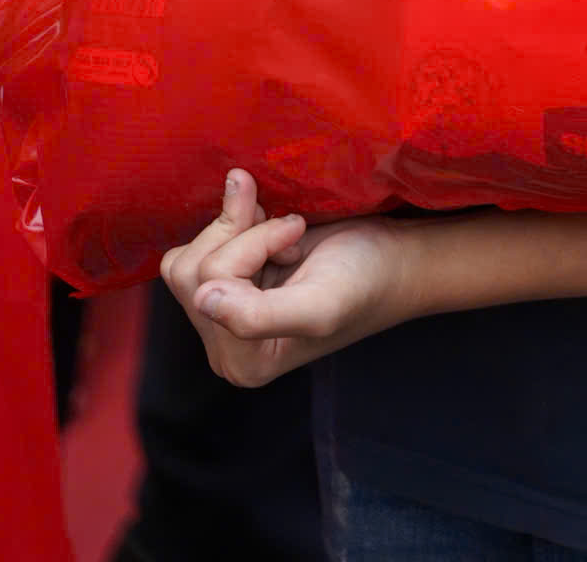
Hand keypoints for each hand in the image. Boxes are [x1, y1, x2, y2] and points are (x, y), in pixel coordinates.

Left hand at [161, 169, 410, 388]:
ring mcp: (223, 316)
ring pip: (188, 256)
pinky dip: (235, 224)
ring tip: (283, 230)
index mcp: (241, 362)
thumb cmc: (367, 279)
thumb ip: (257, 315)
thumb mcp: (319, 303)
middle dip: (241, 233)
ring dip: (238, 227)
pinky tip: (272, 229)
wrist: (397, 258)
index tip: (297, 234)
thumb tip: (203, 300)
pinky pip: (200, 247)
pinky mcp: (231, 286)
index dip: (251, 245)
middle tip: (290, 227)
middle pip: (189, 271)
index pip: (206, 284)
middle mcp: (223, 345)